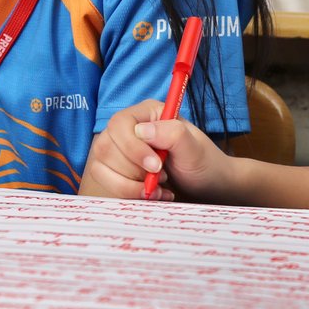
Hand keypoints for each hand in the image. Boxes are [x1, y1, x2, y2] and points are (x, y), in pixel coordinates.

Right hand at [79, 100, 232, 200]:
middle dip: (133, 170)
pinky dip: (127, 194)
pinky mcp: (115, 171)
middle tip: (162, 176)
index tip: (156, 166)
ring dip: (129, 184)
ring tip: (158, 187)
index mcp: (146, 114)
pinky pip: (105, 183)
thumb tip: (142, 130)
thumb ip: (172, 134)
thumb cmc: (203, 162)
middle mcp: (128, 129)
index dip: (132, 148)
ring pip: (101, 167)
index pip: (120, 124)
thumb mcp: (194, 148)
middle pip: (105, 147)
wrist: (207, 185)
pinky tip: (151, 194)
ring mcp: (119, 150)